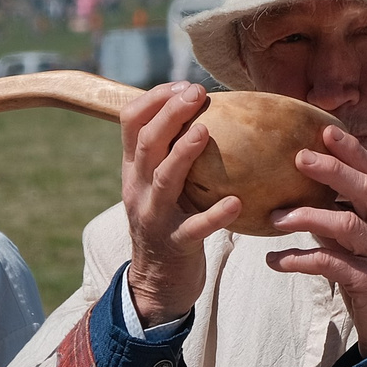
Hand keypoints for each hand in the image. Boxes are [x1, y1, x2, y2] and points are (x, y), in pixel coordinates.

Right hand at [121, 83, 245, 324]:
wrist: (156, 282)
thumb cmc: (170, 222)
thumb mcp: (160, 186)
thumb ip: (172, 154)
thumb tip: (209, 112)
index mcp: (134, 169)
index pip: (131, 122)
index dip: (155, 98)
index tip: (185, 85)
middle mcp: (138, 188)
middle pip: (146, 143)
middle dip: (169, 113)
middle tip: (197, 93)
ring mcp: (154, 216)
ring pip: (163, 179)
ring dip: (183, 154)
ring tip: (204, 132)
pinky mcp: (175, 243)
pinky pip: (196, 227)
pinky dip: (215, 214)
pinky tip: (235, 202)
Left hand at [264, 123, 366, 347]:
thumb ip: (346, 218)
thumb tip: (304, 193)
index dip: (354, 151)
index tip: (326, 130)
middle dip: (333, 170)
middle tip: (298, 158)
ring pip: (347, 226)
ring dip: (308, 217)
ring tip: (275, 217)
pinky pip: (331, 265)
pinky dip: (299, 260)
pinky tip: (275, 260)